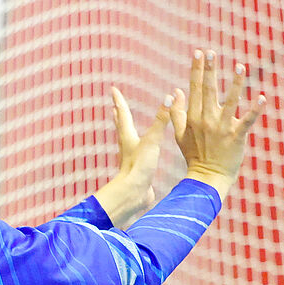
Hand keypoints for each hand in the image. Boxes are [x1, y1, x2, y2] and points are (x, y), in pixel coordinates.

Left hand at [95, 87, 175, 226]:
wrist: (133, 195)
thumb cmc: (139, 168)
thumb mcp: (152, 141)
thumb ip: (161, 120)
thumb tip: (170, 97)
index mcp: (128, 137)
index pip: (123, 114)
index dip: (119, 101)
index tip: (113, 89)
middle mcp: (127, 146)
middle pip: (121, 126)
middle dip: (120, 115)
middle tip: (115, 106)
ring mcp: (131, 159)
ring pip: (127, 140)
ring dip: (126, 131)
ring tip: (126, 126)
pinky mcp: (137, 171)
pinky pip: (136, 154)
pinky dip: (137, 148)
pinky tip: (140, 152)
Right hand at [169, 49, 266, 190]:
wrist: (207, 178)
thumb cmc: (194, 156)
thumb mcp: (179, 134)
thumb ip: (176, 112)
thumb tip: (176, 90)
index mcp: (194, 117)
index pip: (195, 89)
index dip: (197, 70)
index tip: (198, 53)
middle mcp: (207, 120)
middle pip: (209, 90)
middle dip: (210, 70)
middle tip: (211, 52)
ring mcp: (222, 128)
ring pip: (230, 101)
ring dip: (236, 83)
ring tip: (240, 66)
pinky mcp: (236, 137)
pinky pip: (247, 121)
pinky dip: (255, 110)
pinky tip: (262, 98)